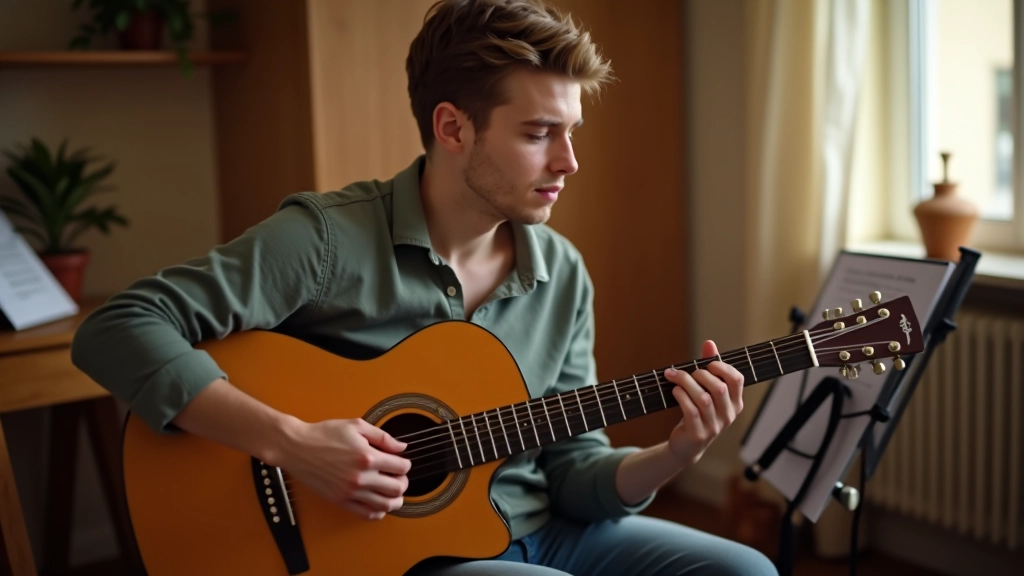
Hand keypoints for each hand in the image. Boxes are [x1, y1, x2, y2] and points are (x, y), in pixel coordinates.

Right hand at [277, 418, 410, 519]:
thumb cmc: (324, 434)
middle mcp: (360, 477)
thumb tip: (401, 447)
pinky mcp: (341, 500)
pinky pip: (366, 514)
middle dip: (403, 482)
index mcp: (367, 456)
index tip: (401, 462)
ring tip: (393, 492)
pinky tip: (379, 504)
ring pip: (385, 505)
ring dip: (395, 500)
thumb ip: (383, 437)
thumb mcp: (357, 426)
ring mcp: (350, 491)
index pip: (401, 467)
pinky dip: (378, 512)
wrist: (297, 447)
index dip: (405, 464)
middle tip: (399, 477)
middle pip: (397, 488)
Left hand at [663, 340, 744, 465]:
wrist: (687, 445)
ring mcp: (714, 426)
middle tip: (688, 373)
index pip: (737, 379)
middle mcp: (728, 415)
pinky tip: (675, 390)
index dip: (722, 367)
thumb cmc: (698, 412)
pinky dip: (681, 397)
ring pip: (703, 398)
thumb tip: (709, 343)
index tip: (707, 364)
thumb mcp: (706, 390)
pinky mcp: (698, 433)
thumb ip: (709, 367)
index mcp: (735, 403)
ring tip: (674, 377)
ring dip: (686, 383)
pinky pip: (691, 411)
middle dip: (700, 374)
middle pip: (718, 387)